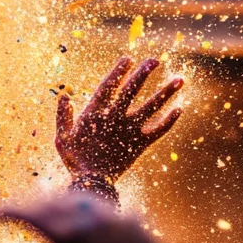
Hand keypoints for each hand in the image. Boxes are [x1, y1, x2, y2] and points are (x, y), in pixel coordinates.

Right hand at [56, 56, 182, 182]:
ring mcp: (130, 130)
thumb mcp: (62, 138)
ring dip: (166, 92)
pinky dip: (170, 120)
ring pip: (152, 107)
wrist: (92, 183)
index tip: (128, 59)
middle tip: (156, 60)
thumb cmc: (75, 160)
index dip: (118, 71)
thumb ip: (62, 117)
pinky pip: (159, 130)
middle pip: (132, 90)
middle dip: (144, 72)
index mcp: (95, 114)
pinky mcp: (141, 144)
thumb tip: (64, 96)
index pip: (109, 86)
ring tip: (180, 79)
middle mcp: (115, 118)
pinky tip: (180, 109)